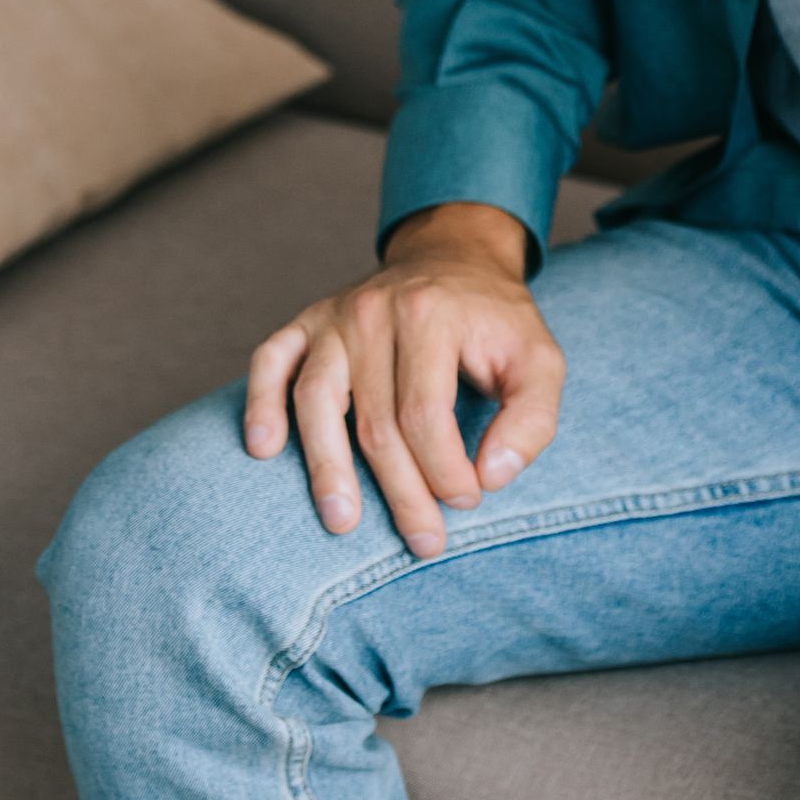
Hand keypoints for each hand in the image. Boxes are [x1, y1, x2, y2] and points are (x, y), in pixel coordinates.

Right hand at [241, 202, 563, 557]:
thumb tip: (493, 476)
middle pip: (375, 421)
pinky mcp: (306, 321)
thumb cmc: (495, 324)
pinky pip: (271, 361)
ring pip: (316, 400)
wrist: (453, 259)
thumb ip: (532, 419)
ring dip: (326, 467)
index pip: (426, 415)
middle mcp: (374, 310)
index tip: (467, 501)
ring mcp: (333, 316)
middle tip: (423, 540)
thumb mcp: (539, 361)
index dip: (445, 470)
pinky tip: (265, 448)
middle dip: (400, 491)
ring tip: (342, 521)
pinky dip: (261, 404)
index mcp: (431, 315)